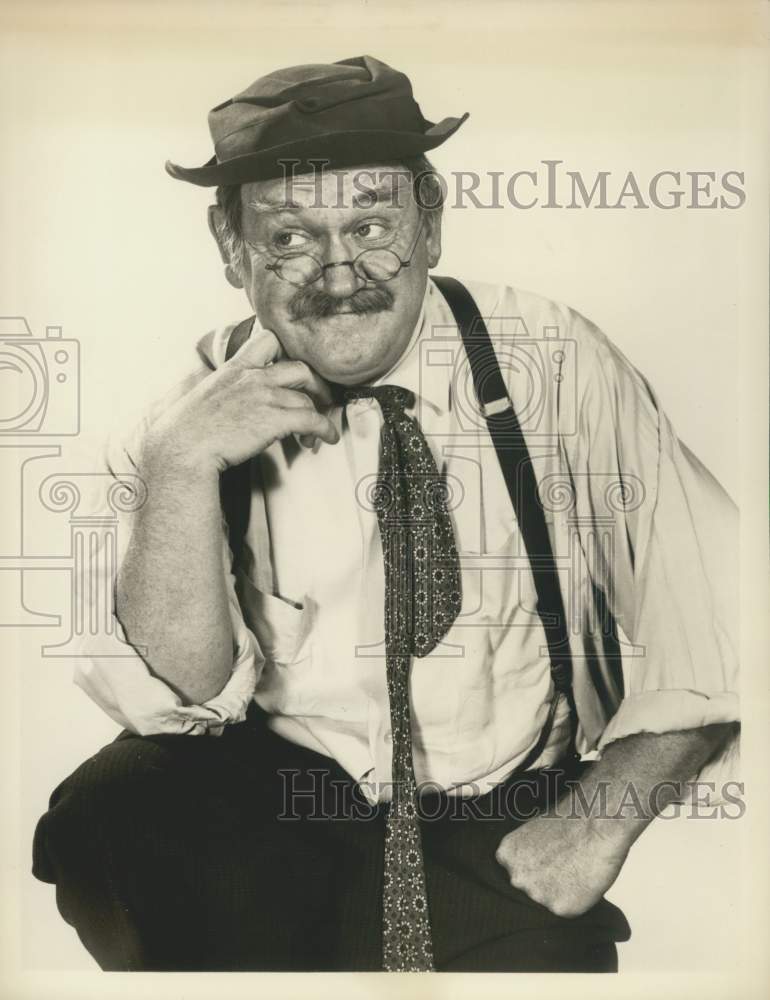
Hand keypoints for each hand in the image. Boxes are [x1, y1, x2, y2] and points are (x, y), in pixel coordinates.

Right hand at [142, 327, 338, 475]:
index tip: (294, 369)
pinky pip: (313, 420)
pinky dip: (326, 429)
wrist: (183, 447)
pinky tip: (327, 438)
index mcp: (236, 368)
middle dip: (316, 385)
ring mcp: (265, 397)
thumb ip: (229, 391)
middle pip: (301, 368)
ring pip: (307, 399)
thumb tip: (239, 404)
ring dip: (318, 416)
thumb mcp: (207, 396)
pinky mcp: (275, 419)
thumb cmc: (189, 430)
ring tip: (315, 433)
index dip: (287, 352)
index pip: (269, 340)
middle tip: (320, 400)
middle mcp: (254, 377)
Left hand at [495, 812, 629, 917]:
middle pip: (528, 888)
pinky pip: (567, 909)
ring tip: (575, 869)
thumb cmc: (571, 820)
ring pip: (547, 901)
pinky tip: (583, 880)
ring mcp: (536, 894)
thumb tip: (528, 865)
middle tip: (562, 866)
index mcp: (506, 855)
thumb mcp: (533, 829)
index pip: (514, 872)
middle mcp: (517, 878)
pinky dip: (576, 900)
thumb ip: (525, 852)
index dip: (533, 867)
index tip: (546, 861)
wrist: (598, 825)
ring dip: (558, 892)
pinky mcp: (559, 908)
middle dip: (543, 881)